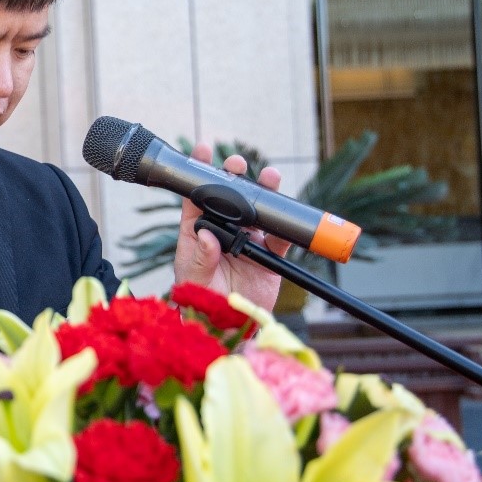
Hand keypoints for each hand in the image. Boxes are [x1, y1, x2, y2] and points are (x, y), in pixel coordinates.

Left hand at [172, 143, 289, 310]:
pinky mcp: (268, 257)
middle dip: (233, 177)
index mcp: (197, 233)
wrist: (226, 330)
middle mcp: (222, 233)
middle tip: (237, 164)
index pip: (196, 198)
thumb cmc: (200, 304)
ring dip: (263, 193)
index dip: (199, 174)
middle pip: (228, 198)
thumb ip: (200, 258)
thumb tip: (206, 236)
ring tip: (270, 176)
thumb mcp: (194, 281)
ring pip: (257, 211)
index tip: (202, 151)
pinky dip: (285, 226)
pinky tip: (287, 212)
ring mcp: (247, 242)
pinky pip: (280, 238)